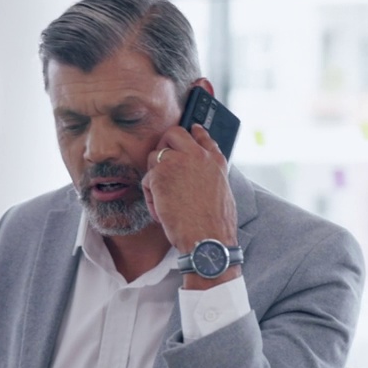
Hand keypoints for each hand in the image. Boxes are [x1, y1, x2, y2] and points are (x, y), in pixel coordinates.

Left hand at [142, 123, 237, 254]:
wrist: (207, 238)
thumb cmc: (215, 224)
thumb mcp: (221, 192)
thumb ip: (209, 174)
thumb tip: (198, 174)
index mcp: (216, 161)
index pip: (202, 136)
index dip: (194, 133)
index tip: (192, 129)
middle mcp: (198, 156)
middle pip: (174, 134)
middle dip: (165, 145)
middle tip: (163, 165)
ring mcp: (177, 162)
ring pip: (154, 157)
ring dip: (155, 177)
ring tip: (165, 199)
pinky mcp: (159, 174)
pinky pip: (146, 180)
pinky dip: (150, 197)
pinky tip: (162, 210)